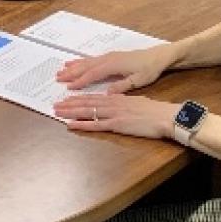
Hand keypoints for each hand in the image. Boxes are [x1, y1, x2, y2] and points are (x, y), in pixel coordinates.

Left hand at [54, 93, 179, 139]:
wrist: (165, 116)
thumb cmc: (154, 110)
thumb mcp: (136, 100)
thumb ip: (123, 100)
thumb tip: (115, 100)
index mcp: (117, 97)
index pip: (93, 96)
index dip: (78, 97)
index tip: (66, 98)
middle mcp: (112, 103)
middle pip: (86, 102)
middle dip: (69, 103)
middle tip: (55, 104)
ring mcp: (114, 113)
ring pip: (87, 111)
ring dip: (71, 112)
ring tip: (57, 112)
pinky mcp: (117, 124)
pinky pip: (96, 124)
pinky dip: (82, 124)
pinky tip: (71, 125)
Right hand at [56, 44, 178, 92]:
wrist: (158, 56)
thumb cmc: (149, 69)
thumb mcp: (138, 81)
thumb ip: (121, 86)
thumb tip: (107, 93)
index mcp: (113, 65)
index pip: (93, 74)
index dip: (80, 81)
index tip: (69, 88)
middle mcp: (108, 59)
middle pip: (86, 66)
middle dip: (71, 73)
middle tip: (57, 78)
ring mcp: (108, 56)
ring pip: (87, 61)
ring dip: (74, 66)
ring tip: (61, 70)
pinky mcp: (110, 57)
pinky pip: (92, 59)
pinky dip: (81, 61)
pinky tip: (76, 63)